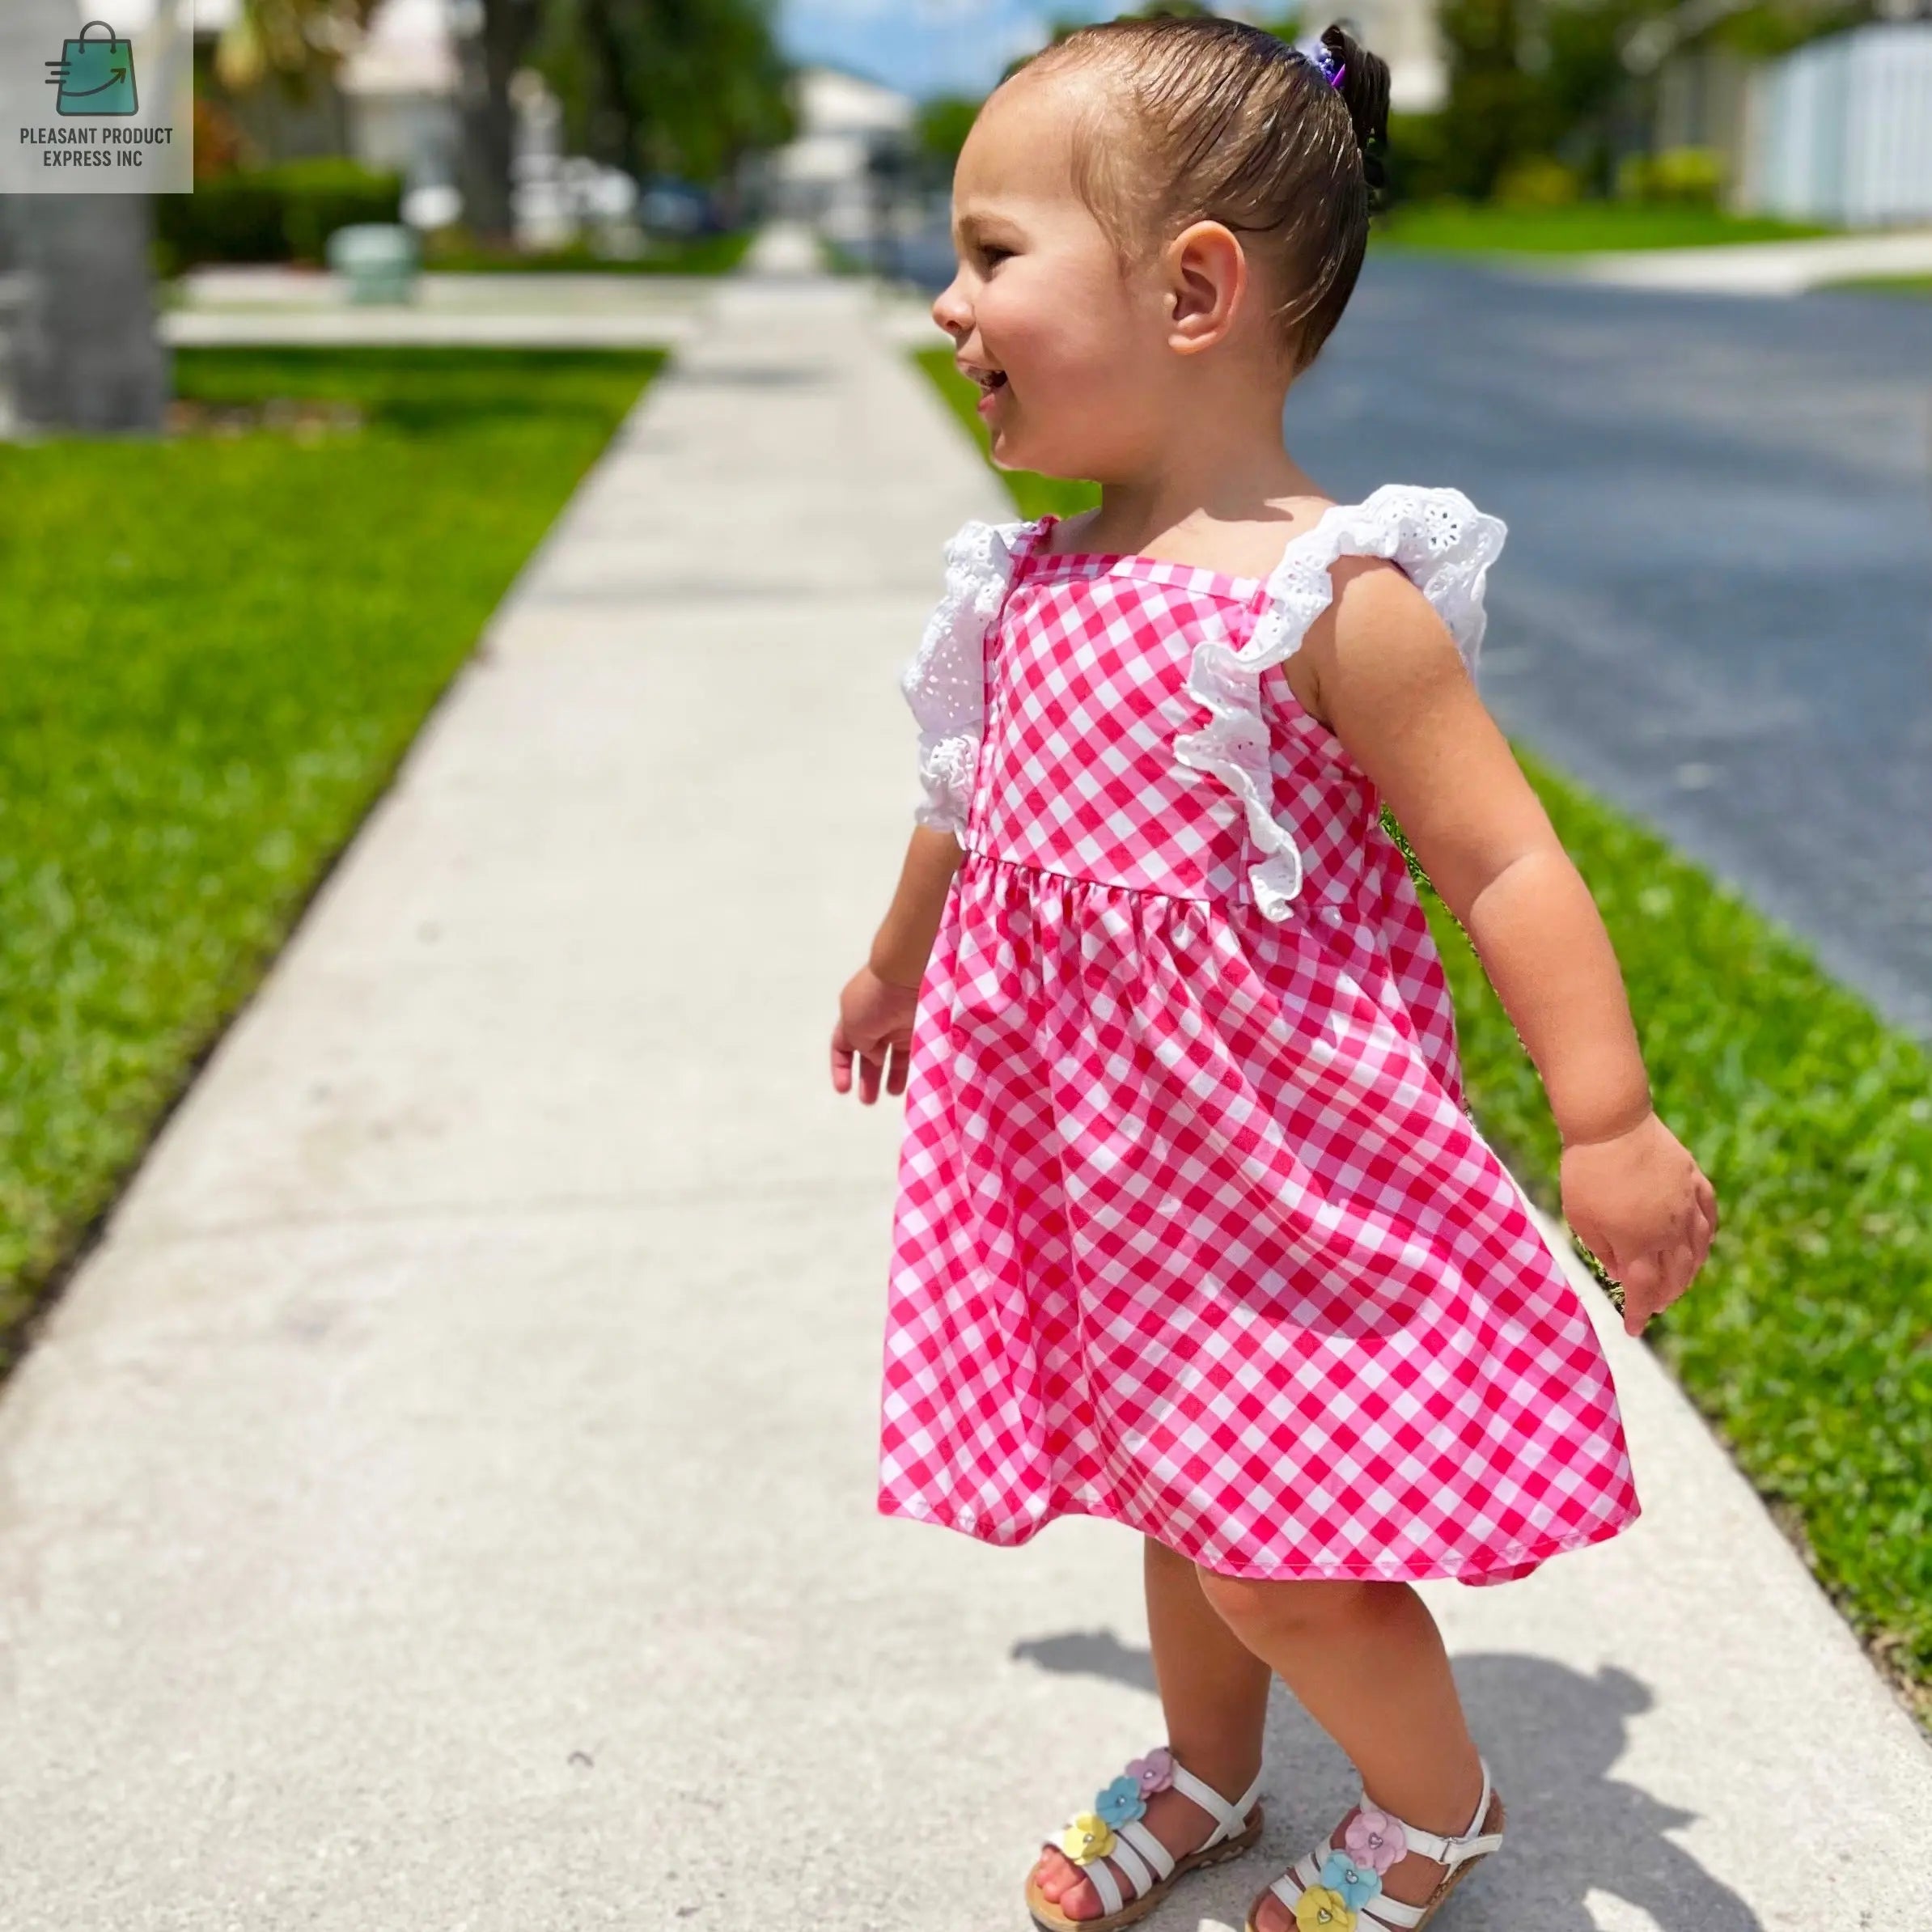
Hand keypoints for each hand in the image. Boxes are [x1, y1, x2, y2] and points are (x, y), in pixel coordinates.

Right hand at [831, 965, 920, 1104]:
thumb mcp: (853, 1024)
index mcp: (853, 1017)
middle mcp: (876, 1021)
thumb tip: (873, 1056)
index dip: (841, 1068)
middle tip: (868, 1101)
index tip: (843, 1090)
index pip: (843, 1046)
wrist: (907, 975)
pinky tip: (911, 1082)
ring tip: (891, 1094)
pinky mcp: (923, 1026)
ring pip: (895, 1056)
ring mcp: (900, 1023)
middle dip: (868, 1078)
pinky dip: (912, 1067)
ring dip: (892, 1076)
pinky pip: (915, 1052)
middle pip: (870, 1055)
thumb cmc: (873, 999)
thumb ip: (858, 1045)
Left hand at [1560, 1110, 1717, 1337]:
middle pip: (1676, 1276)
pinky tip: (1701, 1243)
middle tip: (1653, 1307)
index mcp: (1638, 1244)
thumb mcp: (1581, 1218)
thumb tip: (1623, 1273)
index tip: (1632, 1329)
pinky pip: (1709, 1216)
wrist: (1610, 1122)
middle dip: (1664, 1296)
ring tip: (1677, 1284)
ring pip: (1697, 1250)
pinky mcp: (1693, 1180)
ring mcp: (1687, 1204)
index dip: (1638, 1313)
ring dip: (1688, 1273)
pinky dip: (1706, 1236)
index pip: (1643, 1291)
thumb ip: (1604, 1251)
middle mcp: (1670, 1230)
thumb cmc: (1586, 1171)